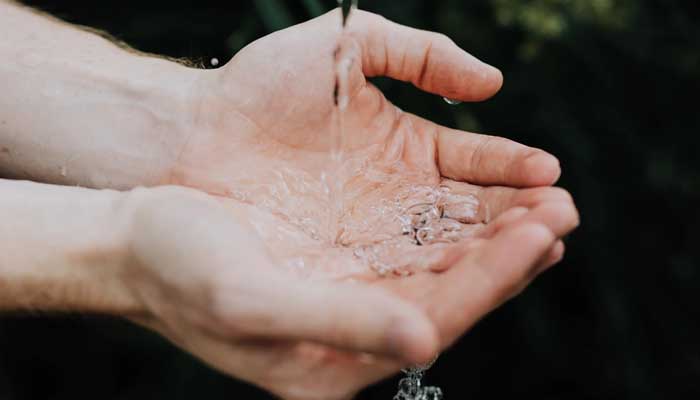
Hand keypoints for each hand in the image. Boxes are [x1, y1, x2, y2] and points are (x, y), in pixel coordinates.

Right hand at [122, 186, 577, 399]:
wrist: (137, 245)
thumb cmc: (181, 273)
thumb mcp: (251, 301)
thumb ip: (336, 324)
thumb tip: (423, 344)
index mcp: (332, 364)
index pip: (434, 321)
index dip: (491, 279)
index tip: (540, 232)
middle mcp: (352, 340)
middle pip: (449, 301)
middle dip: (508, 259)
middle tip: (562, 211)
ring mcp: (349, 304)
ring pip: (439, 277)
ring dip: (491, 243)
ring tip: (542, 204)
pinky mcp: (342, 273)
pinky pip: (412, 255)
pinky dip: (453, 232)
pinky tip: (481, 209)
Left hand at [165, 8, 568, 271]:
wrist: (192, 136)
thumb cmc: (262, 86)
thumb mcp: (346, 47)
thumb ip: (419, 55)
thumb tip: (492, 84)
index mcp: (409, 149)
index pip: (475, 164)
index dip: (512, 169)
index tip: (548, 174)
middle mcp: (400, 199)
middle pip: (473, 215)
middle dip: (519, 217)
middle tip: (561, 218)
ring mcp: (374, 237)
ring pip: (447, 250)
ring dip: (493, 250)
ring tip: (538, 245)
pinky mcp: (345, 270)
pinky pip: (403, 276)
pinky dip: (441, 276)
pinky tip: (475, 271)